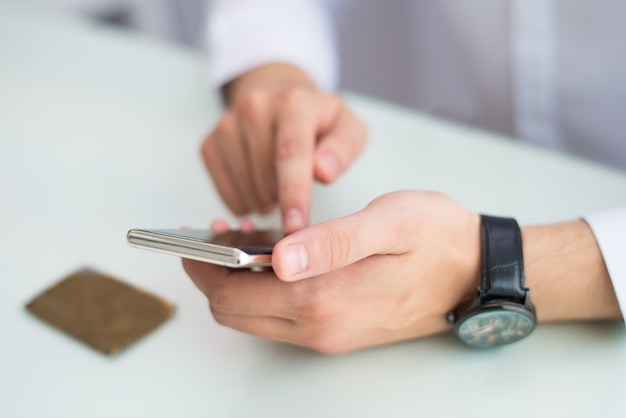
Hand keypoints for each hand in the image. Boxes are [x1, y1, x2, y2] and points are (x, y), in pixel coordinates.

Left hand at [182, 191, 481, 352]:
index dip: (205, 268)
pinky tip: (273, 260)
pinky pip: (282, 318)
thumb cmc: (435, 238)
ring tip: (240, 243)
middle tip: (212, 237)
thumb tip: (276, 257)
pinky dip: (264, 292)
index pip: (235, 295)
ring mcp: (330, 334)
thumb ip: (331, 243)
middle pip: (238, 313)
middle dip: (214, 277)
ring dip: (238, 284)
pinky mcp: (340, 331)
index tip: (192, 238)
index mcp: (324, 300)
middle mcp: (320, 328)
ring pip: (257, 318)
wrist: (477, 272)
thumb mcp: (387, 224)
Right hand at [201, 64, 366, 232]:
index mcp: (293, 102)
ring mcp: (227, 123)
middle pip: (265, 175)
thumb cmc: (319, 123)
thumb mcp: (348, 130)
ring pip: (243, 184)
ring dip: (263, 202)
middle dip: (282, 200)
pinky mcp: (210, 142)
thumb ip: (343, 150)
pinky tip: (256, 195)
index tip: (296, 225)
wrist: (281, 104)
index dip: (293, 192)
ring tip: (278, 194)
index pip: (290, 152)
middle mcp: (255, 106)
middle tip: (295, 202)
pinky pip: (221, 187)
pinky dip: (240, 201)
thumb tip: (323, 171)